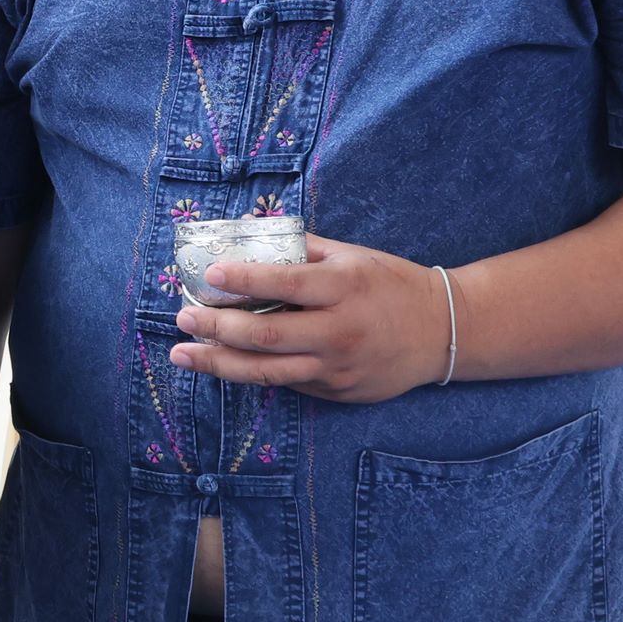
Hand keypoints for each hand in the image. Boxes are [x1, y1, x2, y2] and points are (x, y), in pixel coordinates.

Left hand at [170, 235, 453, 402]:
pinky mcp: (337, 391)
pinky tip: (223, 362)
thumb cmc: (389, 284)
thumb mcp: (352, 256)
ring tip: (182, 353)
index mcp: (343, 288)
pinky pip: (287, 382)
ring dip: (219, 364)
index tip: (210, 272)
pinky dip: (251, 372)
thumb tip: (248, 230)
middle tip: (182, 317)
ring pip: (268, 372)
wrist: (440, 332)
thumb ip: (302, 248)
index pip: (286, 282)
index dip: (244, 278)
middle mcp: (339, 331)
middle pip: (267, 336)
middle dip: (216, 327)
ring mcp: (338, 368)